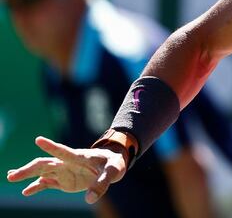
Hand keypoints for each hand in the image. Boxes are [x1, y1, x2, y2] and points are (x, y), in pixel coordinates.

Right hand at [6, 136, 126, 203]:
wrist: (113, 164)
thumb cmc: (114, 163)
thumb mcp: (113, 172)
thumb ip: (102, 184)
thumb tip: (89, 199)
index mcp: (79, 157)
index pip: (64, 151)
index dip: (52, 146)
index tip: (38, 139)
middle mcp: (67, 163)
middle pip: (44, 163)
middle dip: (28, 169)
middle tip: (11, 175)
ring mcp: (64, 171)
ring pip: (41, 171)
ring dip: (26, 174)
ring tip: (10, 176)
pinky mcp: (64, 180)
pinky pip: (47, 183)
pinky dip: (36, 186)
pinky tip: (26, 192)